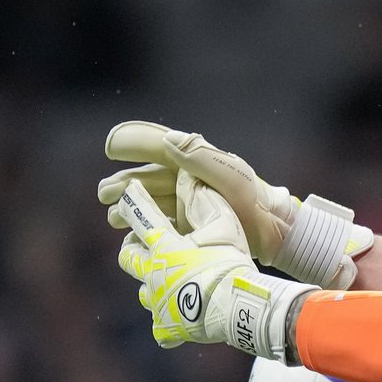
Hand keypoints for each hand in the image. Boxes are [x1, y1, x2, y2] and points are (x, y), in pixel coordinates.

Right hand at [99, 120, 371, 287]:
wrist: (278, 235)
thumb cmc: (257, 203)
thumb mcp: (231, 178)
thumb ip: (199, 158)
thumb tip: (167, 141)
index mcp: (195, 159)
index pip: (156, 143)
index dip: (131, 142)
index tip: (109, 146)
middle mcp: (190, 178)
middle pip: (148, 178)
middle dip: (124, 185)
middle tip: (103, 197)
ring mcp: (192, 202)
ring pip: (153, 203)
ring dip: (132, 210)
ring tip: (114, 220)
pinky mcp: (196, 225)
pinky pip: (166, 224)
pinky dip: (149, 230)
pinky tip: (137, 240)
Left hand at [114, 178, 252, 347]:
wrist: (239, 307)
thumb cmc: (231, 261)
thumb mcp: (223, 221)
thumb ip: (202, 198)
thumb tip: (187, 177)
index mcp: (163, 246)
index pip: (140, 216)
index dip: (134, 201)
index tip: (131, 193)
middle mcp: (152, 273)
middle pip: (127, 256)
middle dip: (133, 247)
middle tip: (145, 244)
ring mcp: (158, 303)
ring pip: (143, 291)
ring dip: (152, 284)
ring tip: (168, 282)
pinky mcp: (167, 328)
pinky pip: (161, 327)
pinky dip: (168, 321)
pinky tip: (180, 319)